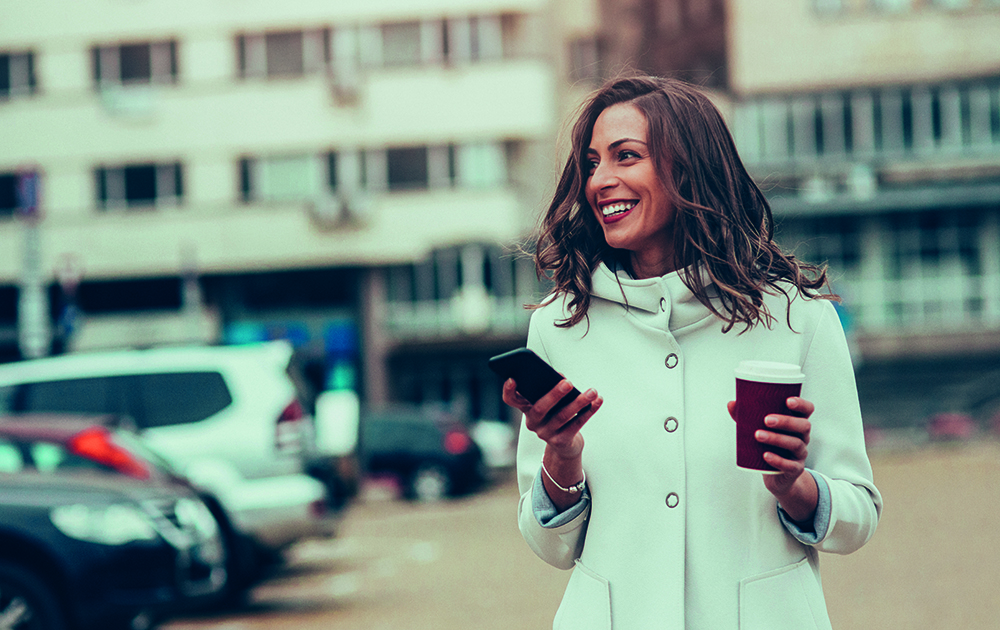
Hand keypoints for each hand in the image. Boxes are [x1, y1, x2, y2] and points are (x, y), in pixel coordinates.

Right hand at [504, 378, 600, 459]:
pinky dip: (589, 411)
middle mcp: (533, 422)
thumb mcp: (551, 402)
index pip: (511, 400)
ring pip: (562, 416)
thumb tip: (561, 377)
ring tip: (592, 392)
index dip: (509, 391)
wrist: (565, 444)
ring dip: (579, 402)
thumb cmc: (556, 414)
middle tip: (568, 382)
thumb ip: (551, 388)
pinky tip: (597, 401)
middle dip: (555, 394)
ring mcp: (546, 433)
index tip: (513, 379)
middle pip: (540, 408)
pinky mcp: (561, 441)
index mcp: (527, 408)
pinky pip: (577, 424)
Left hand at [727, 397, 817, 521]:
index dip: (801, 404)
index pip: (807, 410)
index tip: (788, 400)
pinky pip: (791, 465)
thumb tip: (732, 404)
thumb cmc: (769, 445)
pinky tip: (765, 456)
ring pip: (796, 444)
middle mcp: (802, 436)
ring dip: (777, 439)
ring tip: (758, 435)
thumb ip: (747, 416)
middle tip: (766, 420)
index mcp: (796, 422)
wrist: (776, 475)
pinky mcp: (795, 468)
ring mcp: (800, 453)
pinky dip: (778, 460)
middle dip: (786, 421)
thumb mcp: (760, 429)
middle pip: (803, 426)